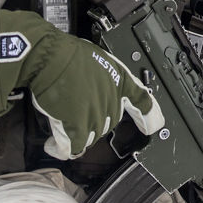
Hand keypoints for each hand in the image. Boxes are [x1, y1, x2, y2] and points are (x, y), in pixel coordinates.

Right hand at [0, 6, 163, 159]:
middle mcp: (113, 101)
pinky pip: (72, 147)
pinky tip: (53, 145)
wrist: (51, 57)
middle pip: (108, 124)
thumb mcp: (100, 61)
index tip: (151, 127)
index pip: (143, 103)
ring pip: (90, 136)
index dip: (149, 118)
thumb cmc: (70, 54)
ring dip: (77, 134)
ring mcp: (96, 115)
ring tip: (62, 125)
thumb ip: (104, 79)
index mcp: (122, 82)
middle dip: (93, 120)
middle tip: (76, 110)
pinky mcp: (76, 126)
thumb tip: (96, 89)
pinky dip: (62, 148)